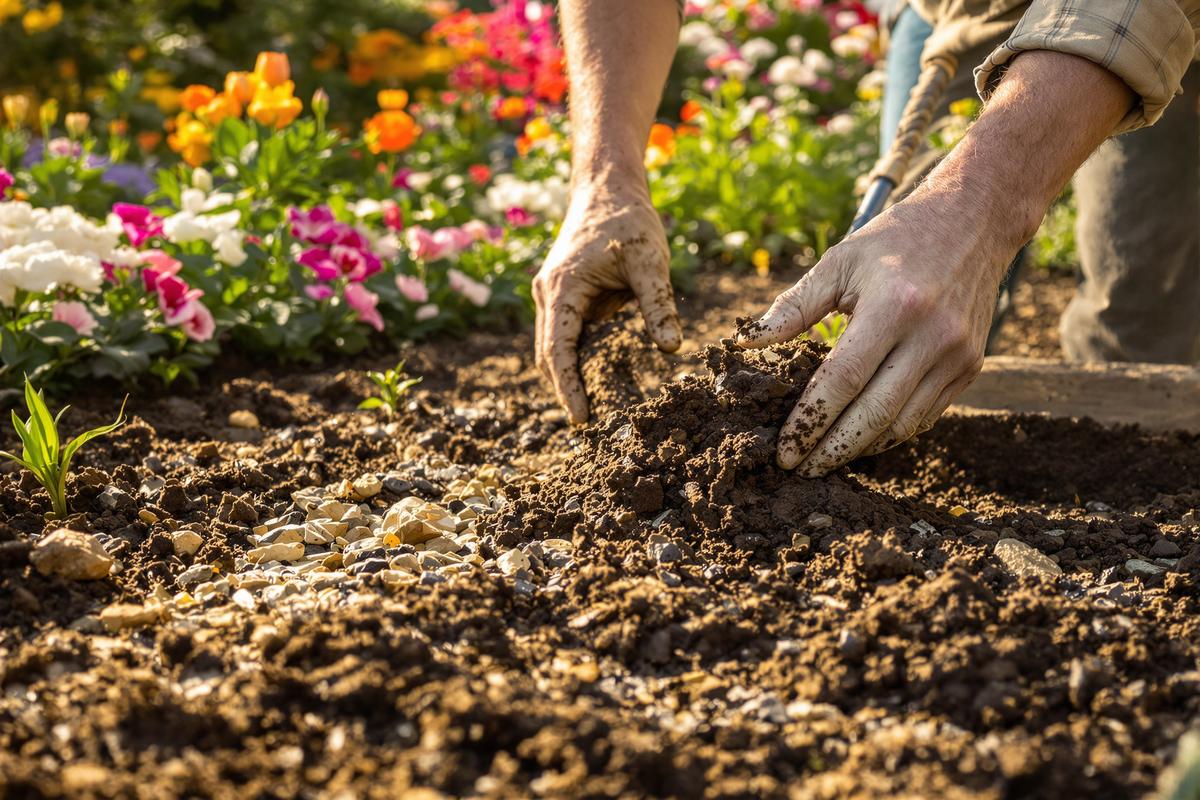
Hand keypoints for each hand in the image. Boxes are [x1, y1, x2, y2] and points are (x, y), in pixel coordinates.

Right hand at [533, 184, 681, 423]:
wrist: (607, 187)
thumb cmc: (629, 220)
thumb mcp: (650, 261)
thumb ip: (658, 304)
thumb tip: (670, 348)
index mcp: (562, 288)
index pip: (558, 350)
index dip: (567, 387)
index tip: (580, 419)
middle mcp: (548, 294)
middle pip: (549, 355)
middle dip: (565, 390)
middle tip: (590, 427)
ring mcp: (552, 295)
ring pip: (554, 347)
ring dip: (568, 377)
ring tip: (592, 412)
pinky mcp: (563, 295)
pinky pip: (566, 335)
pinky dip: (577, 359)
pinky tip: (597, 380)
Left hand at [737, 188, 1015, 475]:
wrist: (975, 221)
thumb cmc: (895, 238)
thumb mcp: (839, 261)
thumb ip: (792, 307)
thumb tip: (743, 344)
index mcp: (893, 306)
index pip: (842, 381)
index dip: (810, 422)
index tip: (784, 450)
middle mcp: (932, 336)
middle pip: (874, 415)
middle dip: (832, 450)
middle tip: (799, 469)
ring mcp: (957, 355)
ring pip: (902, 424)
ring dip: (861, 449)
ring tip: (825, 457)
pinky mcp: (971, 366)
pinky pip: (926, 416)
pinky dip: (891, 433)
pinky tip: (862, 438)